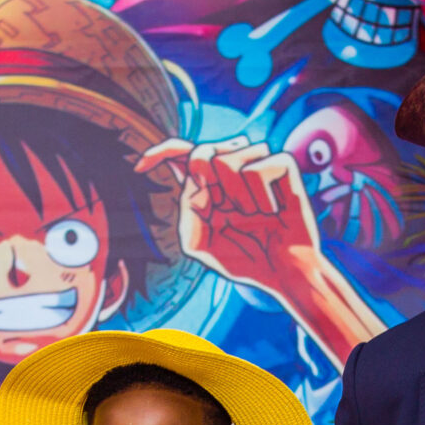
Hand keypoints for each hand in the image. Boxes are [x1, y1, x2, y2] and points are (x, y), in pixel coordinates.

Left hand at [136, 134, 385, 363]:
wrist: (284, 273)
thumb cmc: (245, 258)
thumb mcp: (200, 243)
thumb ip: (187, 212)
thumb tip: (195, 179)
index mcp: (208, 184)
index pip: (180, 154)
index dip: (159, 152)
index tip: (141, 166)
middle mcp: (230, 168)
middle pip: (202, 151)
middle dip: (210, 186)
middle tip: (229, 212)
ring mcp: (257, 163)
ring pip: (229, 157)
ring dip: (238, 197)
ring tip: (255, 215)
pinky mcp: (282, 165)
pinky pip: (257, 168)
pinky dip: (260, 196)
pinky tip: (271, 210)